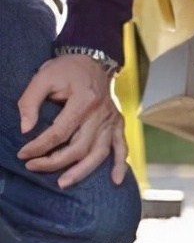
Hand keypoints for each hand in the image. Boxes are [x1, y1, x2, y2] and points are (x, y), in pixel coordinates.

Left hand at [16, 55, 127, 188]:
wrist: (93, 59)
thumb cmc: (66, 69)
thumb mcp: (43, 77)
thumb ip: (30, 102)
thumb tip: (25, 128)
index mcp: (84, 100)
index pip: (59, 132)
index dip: (39, 146)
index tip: (23, 154)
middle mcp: (101, 113)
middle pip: (80, 146)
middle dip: (54, 162)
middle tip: (33, 167)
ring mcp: (111, 120)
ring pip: (100, 152)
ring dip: (82, 170)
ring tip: (63, 183)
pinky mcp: (117, 123)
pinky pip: (121, 147)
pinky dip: (120, 164)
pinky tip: (116, 180)